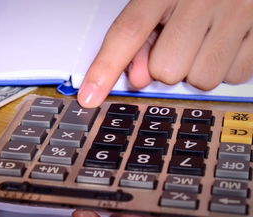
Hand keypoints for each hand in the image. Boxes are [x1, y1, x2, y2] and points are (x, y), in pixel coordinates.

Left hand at [77, 0, 252, 107]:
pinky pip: (235, 75)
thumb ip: (144, 37)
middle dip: (167, 65)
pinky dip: (227, 68)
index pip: (128, 32)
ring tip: (205, 43)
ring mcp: (237, 13)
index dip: (105, 68)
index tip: (89, 97)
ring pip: (201, 78)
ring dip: (197, 70)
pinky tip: (226, 44)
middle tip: (178, 44)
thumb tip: (138, 79)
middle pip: (166, 69)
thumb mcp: (162, 1)